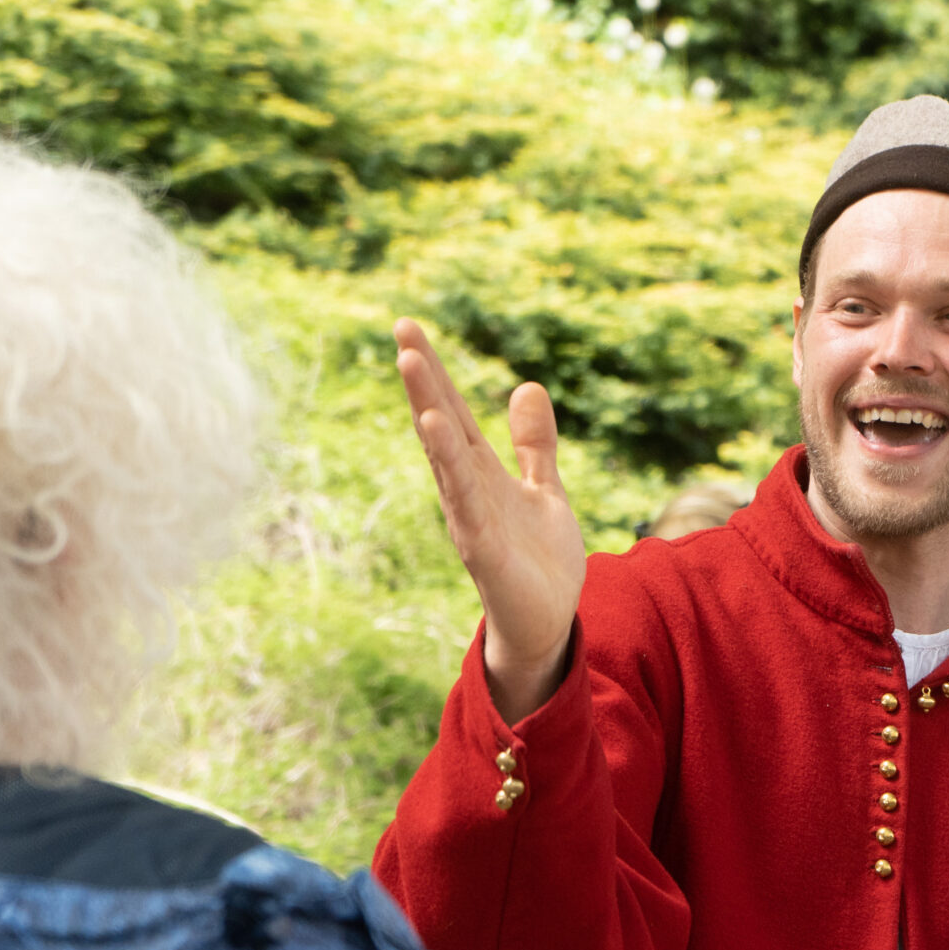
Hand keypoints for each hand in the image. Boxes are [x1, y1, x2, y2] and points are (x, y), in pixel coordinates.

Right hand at [393, 319, 586, 721]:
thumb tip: (527, 385)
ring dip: (428, 413)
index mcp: (482, 472)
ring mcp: (470, 517)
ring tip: (411, 366)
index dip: (435, 371)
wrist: (547, 623)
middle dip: (423, 379)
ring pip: (445, 457)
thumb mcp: (545, 490)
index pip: (453, 412)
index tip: (409, 326)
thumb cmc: (539, 560)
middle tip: (401, 330)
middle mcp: (468, 489)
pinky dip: (450, 468)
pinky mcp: (482, 548)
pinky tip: (435, 432)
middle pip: (441, 425)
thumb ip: (534, 444)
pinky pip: (464, 502)